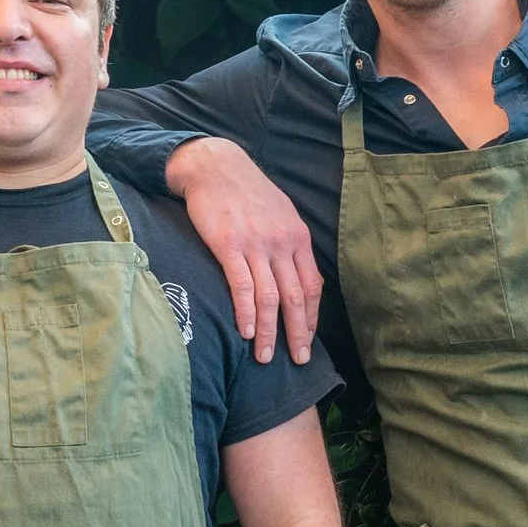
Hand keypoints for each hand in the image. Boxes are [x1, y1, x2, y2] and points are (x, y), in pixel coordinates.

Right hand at [166, 136, 321, 364]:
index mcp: (297, 237)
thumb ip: (289, 244)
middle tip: (299, 360)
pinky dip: (246, 312)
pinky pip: (242, 285)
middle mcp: (281, 243)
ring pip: (269, 297)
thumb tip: (294, 275)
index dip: (310, 317)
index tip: (307, 339)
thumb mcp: (280, 213)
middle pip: (295, 297)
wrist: (215, 166)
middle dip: (298, 333)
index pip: (312, 285)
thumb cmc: (246, 191)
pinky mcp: (228, 245)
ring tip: (266, 356)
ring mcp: (255, 244)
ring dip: (270, 331)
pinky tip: (246, 331)